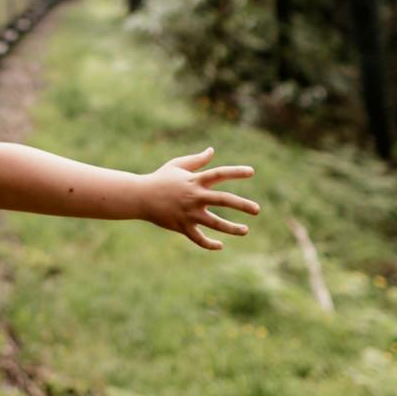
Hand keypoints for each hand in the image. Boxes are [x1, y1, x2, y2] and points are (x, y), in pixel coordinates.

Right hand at [137, 148, 258, 250]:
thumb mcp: (177, 165)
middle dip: (241, 205)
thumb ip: (196, 160)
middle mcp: (195, 197)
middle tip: (257, 209)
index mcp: (195, 180)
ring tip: (245, 230)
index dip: (236, 172)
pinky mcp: (182, 226)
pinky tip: (220, 245)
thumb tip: (212, 150)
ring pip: (215, 223)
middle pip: (223, 200)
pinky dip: (209, 244)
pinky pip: (198, 239)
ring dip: (232, 228)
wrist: (140, 196)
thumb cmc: (160, 179)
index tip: (252, 172)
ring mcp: (189, 213)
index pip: (219, 174)